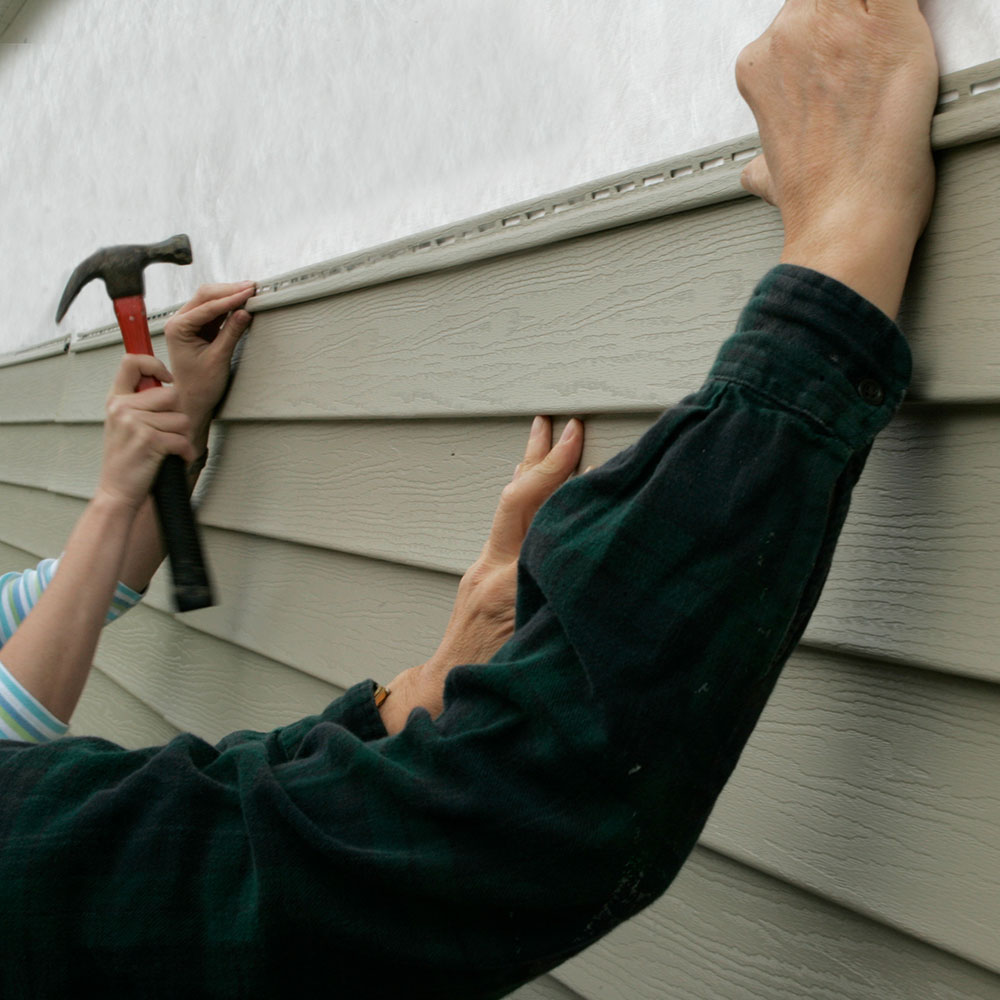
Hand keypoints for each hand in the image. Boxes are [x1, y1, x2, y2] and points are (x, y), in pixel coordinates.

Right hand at [99, 355, 194, 511]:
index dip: (154, 364)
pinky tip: (174, 458)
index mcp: (116, 399)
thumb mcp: (122, 423)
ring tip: (166, 447)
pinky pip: (183, 439)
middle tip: (165, 432)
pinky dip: (185, 452)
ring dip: (181, 436)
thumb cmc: (126, 459)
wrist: (116, 491)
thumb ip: (140, 402)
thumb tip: (165, 383)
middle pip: (171, 394)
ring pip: (181, 418)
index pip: (132, 361)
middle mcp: (122, 408)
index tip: (166, 378)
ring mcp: (134, 423)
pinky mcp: (149, 441)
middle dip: (176, 415)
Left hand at [163, 282, 255, 448]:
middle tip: (252, 287)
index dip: (230, 298)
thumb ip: (231, 333)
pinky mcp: (199, 329)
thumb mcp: (218, 359)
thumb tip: (244, 312)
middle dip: (229, 290)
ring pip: (210, 300)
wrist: (191, 401)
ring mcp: (189, 324)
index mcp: (178, 328)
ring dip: (230, 295)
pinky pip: (215, 311)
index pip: (207, 306)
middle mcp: (179, 322)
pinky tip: (242, 303)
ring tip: (250, 292)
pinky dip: (229, 306)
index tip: (249, 293)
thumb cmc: (199, 386)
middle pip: (206, 296)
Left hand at [379, 416, 584, 733]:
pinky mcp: (481, 579)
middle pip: (515, 500)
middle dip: (540, 459)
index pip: (534, 515)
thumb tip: (594, 581)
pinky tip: (536, 490)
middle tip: (563, 426)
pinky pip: (508, 527)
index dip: (558, 477)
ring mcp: (481, 572)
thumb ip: (559, 614)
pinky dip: (527, 501)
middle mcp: (490, 572)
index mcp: (506, 587)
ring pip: (509, 509)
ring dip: (529, 473)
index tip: (582, 446)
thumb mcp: (534, 655)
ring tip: (543, 438)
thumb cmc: (492, 687)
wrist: (442, 698)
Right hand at [735, 0, 938, 316]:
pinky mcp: (885, 20)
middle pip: (824, 0)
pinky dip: (904, 14)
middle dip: (849, 25)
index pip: (796, 21)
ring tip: (886, 68)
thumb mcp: (769, 178)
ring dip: (879, 19)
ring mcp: (831, 26)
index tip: (843, 63)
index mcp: (757, 67)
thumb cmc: (820, 203)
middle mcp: (785, 38)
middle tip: (869, 66)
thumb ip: (761, 158)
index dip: (825, 40)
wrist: (849, 219)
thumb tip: (757, 169)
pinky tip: (904, 46)